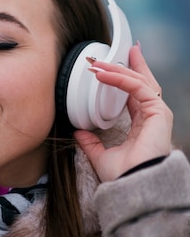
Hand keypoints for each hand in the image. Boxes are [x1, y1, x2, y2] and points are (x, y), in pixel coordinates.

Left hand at [74, 45, 172, 181]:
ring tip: (99, 62)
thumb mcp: (101, 155)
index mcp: (141, 125)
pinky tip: (105, 74)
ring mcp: (157, 115)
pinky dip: (121, 79)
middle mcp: (151, 117)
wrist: (133, 186)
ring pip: (139, 82)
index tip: (113, 65)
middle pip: (142, 82)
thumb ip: (91, 143)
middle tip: (115, 50)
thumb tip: (79, 133)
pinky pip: (138, 88)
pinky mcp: (158, 114)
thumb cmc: (123, 176)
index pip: (134, 94)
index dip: (125, 77)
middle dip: (129, 64)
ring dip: (118, 69)